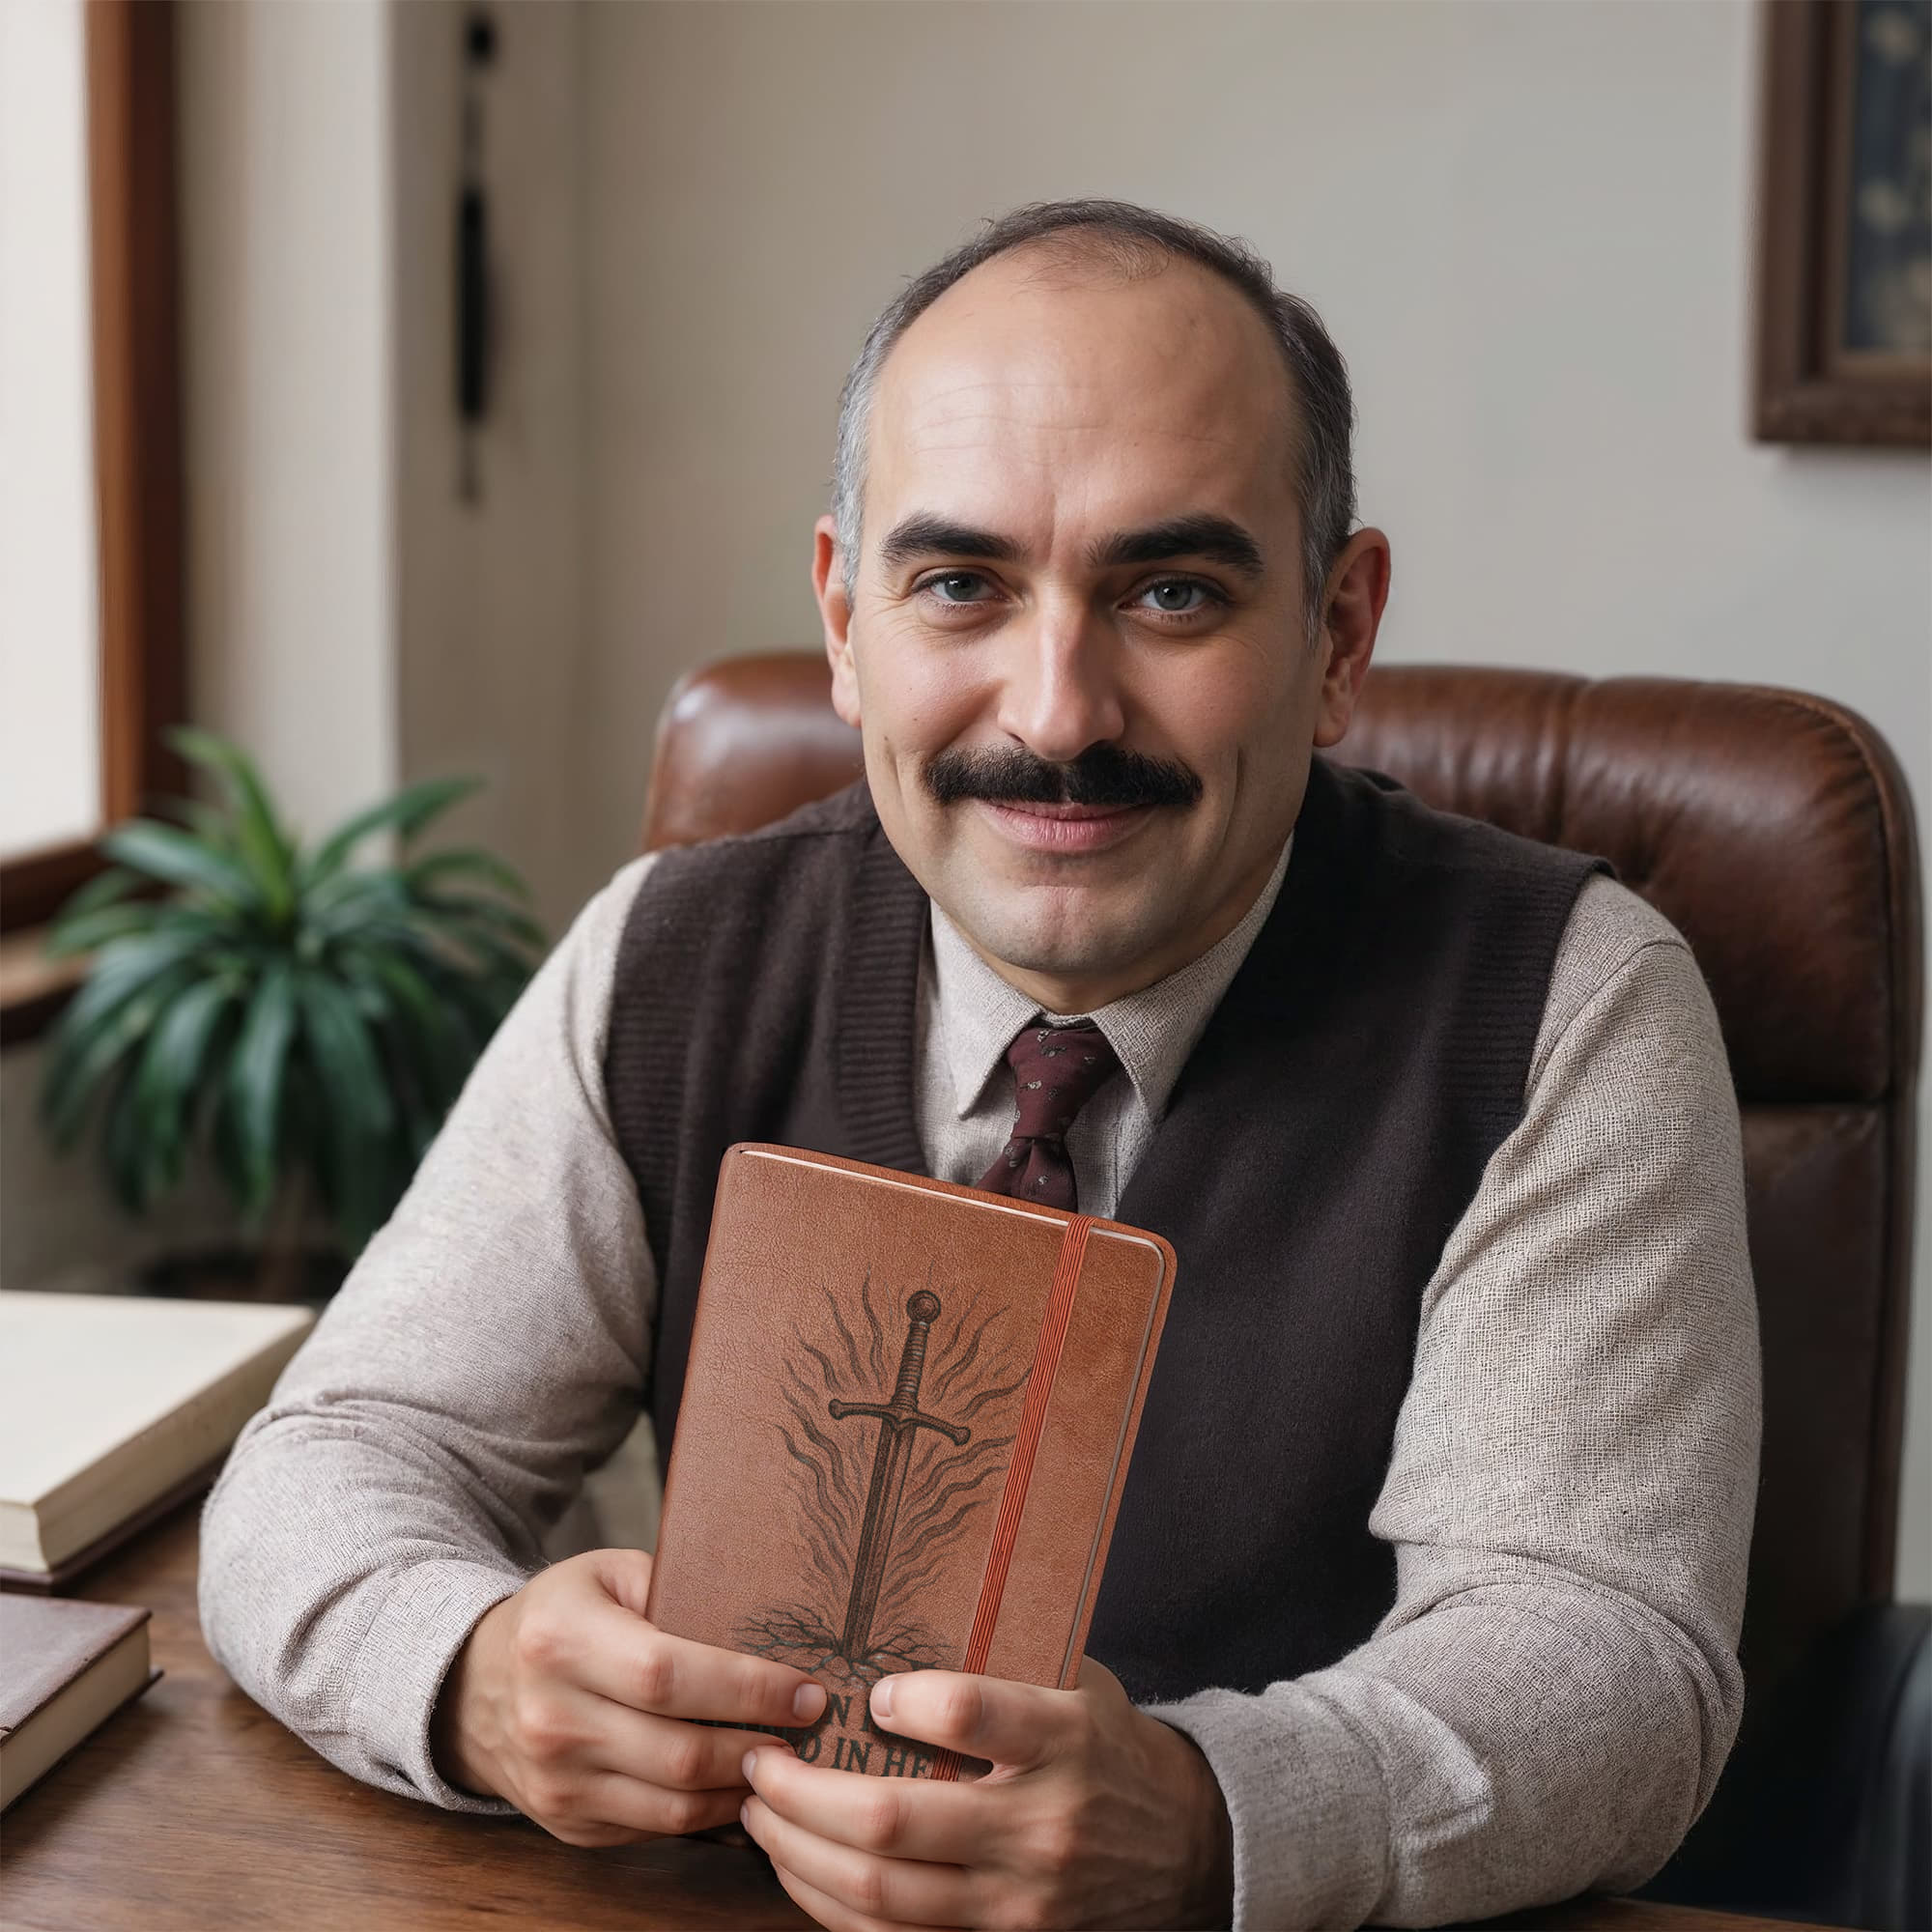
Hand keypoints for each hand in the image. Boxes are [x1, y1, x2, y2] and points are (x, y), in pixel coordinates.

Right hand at [431, 1547, 827, 1847]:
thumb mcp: (608, 1574)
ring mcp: (555, 1782)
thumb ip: (679, 1588)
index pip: (670, 1676)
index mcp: (561, 1640)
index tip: (807, 1691)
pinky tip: (739, 1783)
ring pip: (673, 1805)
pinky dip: (707, 1812)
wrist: (471, 1686)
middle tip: (812, 1731)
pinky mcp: (566, 1823)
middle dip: (760, 1744)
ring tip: (786, 1759)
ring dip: (742, 1786)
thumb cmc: (562, 1616)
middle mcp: (551, 1719)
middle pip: (679, 1752)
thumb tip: (774, 1617)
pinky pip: (655, 1830)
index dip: (748, 1689)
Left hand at [739, 1660, 1233, 1929]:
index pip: (969, 1715)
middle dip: (801, 1790)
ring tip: (759, 1811)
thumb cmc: (1107, 1746)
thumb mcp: (1078, 1683)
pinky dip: (829, 1908)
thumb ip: (1003, 1660)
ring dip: (797, 1852)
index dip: (902, 1701)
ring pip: (878, 1894)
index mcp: (1061, 1740)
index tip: (863, 1690)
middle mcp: (1038, 1827)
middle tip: (760, 1758)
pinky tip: (799, 1867)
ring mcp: (1017, 1903)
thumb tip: (898, 1611)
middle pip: (891, 1821)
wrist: (1185, 1849)